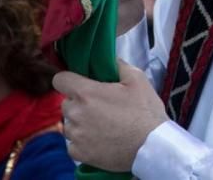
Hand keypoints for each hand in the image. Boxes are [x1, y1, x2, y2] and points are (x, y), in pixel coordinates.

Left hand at [54, 61, 168, 171]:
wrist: (152, 147)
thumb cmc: (145, 111)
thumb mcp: (137, 79)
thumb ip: (118, 65)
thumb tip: (109, 59)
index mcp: (86, 93)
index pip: (60, 79)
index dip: (69, 79)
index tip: (79, 83)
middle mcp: (75, 113)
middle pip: (66, 103)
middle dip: (79, 103)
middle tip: (99, 106)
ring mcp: (75, 136)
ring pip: (69, 124)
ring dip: (80, 123)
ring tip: (102, 126)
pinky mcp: (78, 154)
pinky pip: (73, 144)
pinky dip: (83, 142)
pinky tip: (100, 140)